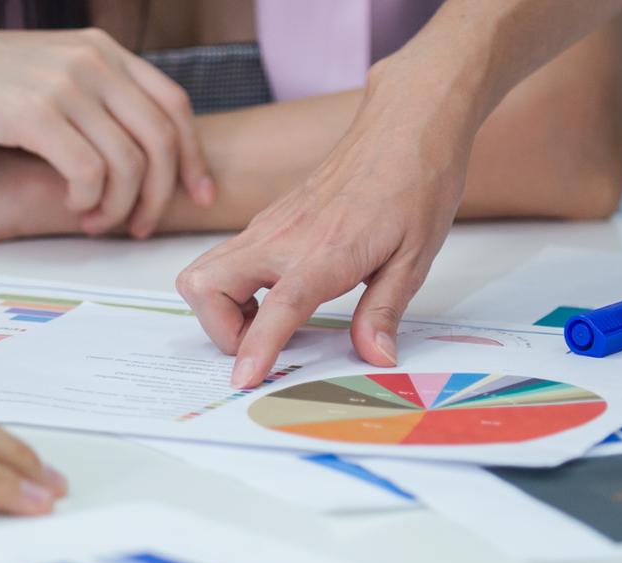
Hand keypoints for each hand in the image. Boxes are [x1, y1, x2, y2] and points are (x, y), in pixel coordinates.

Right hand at [0, 21, 213, 235]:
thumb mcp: (43, 72)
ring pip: (129, 162)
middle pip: (161, 138)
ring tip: (98, 224)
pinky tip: (73, 209)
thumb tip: (127, 147)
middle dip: (162, 193)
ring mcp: (66, 84)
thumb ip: (88, 96)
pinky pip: (91, 172)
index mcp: (100, 49)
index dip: (192, 155)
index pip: (172, 105)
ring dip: (122, 205)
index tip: (197, 195)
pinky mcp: (36, 113)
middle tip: (142, 227)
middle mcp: (92, 60)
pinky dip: (91, 200)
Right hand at [175, 78, 475, 387]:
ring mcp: (270, 225)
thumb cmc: (417, 184)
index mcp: (325, 251)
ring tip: (267, 322)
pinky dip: (234, 288)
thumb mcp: (415, 259)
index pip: (275, 308)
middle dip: (219, 329)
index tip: (244, 378)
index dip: (255, 347)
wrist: (407, 125)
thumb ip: (385, 311)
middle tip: (261, 345)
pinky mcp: (269, 220)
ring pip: (204, 271)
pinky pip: (226, 258)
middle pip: (204, 287)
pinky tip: (277, 294)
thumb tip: (376, 355)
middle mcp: (285, 237)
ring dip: (220, 308)